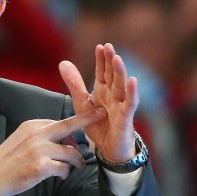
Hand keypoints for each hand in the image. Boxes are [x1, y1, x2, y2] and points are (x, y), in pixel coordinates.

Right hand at [0, 107, 106, 195]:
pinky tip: (60, 177)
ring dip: (76, 161)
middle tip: (101, 114)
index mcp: (32, 126)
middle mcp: (37, 135)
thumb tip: (63, 139)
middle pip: (68, 125)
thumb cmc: (8, 160)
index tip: (88, 117)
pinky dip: (65, 173)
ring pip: (70, 152)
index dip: (73, 126)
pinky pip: (64, 168)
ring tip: (76, 167)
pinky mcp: (41, 166)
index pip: (58, 122)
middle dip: (88, 118)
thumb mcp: (21, 139)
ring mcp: (39, 150)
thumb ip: (40, 135)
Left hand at [59, 43, 137, 162]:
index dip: (101, 60)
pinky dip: (132, 92)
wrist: (107, 149)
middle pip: (113, 75)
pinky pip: (130, 103)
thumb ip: (74, 83)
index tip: (99, 46)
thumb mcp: (81, 102)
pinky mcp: (126, 117)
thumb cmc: (98, 124)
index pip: (102, 72)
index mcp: (102, 91)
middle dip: (110, 61)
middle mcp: (113, 95)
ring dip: (120, 72)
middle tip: (109, 47)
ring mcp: (121, 105)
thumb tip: (63, 62)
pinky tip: (133, 81)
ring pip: (121, 86)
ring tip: (117, 59)